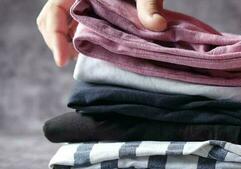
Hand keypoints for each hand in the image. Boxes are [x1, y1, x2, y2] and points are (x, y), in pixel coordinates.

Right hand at [37, 0, 166, 66]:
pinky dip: (78, 34)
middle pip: (53, 17)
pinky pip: (77, 19)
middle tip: (67, 61)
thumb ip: (149, 4)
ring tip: (80, 56)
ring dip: (66, 38)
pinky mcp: (93, 4)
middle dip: (57, 41)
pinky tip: (91, 46)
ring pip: (63, 19)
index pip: (55, 9)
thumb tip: (158, 26)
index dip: (54, 35)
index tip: (62, 60)